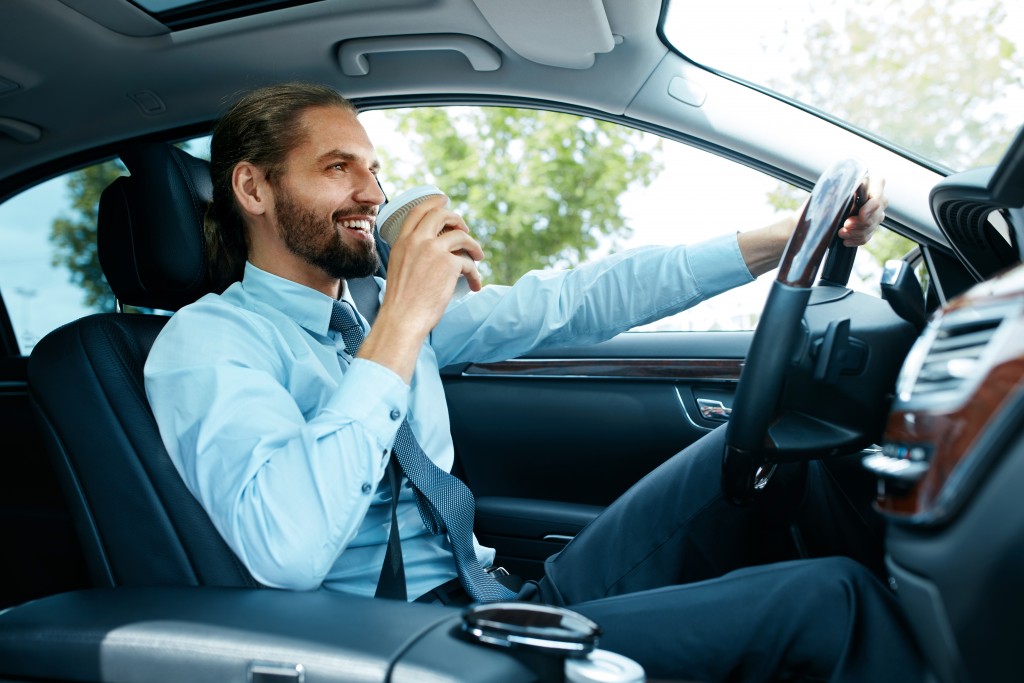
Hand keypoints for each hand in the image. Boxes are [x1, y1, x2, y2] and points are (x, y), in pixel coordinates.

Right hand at [359, 196, 483, 380]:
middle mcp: (418, 241)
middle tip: (464, 228)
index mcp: (402, 242)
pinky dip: (475, 274)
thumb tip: (435, 255)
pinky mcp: (449, 264)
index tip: (444, 200)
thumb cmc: (401, 302)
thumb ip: (412, 256)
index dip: (433, 202)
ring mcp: (434, 250)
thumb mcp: (399, 269)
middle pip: (441, 215)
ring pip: (461, 236)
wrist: (402, 318)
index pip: (418, 211)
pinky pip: (469, 263)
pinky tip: (475, 284)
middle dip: (456, 218)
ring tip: (478, 256)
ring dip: (473, 245)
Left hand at [837, 175, 886, 246]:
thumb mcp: (839, 185)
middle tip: (844, 226)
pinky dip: (856, 240)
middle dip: (858, 224)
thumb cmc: (836, 186)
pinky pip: (867, 236)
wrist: (833, 194)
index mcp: (876, 183)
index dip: (870, 209)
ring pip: (871, 228)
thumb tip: (846, 199)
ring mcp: (877, 213)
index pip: (878, 198)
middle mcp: (880, 198)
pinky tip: (846, 240)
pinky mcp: (871, 225)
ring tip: (841, 233)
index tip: (859, 215)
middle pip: (875, 216)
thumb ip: (846, 190)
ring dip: (855, 233)